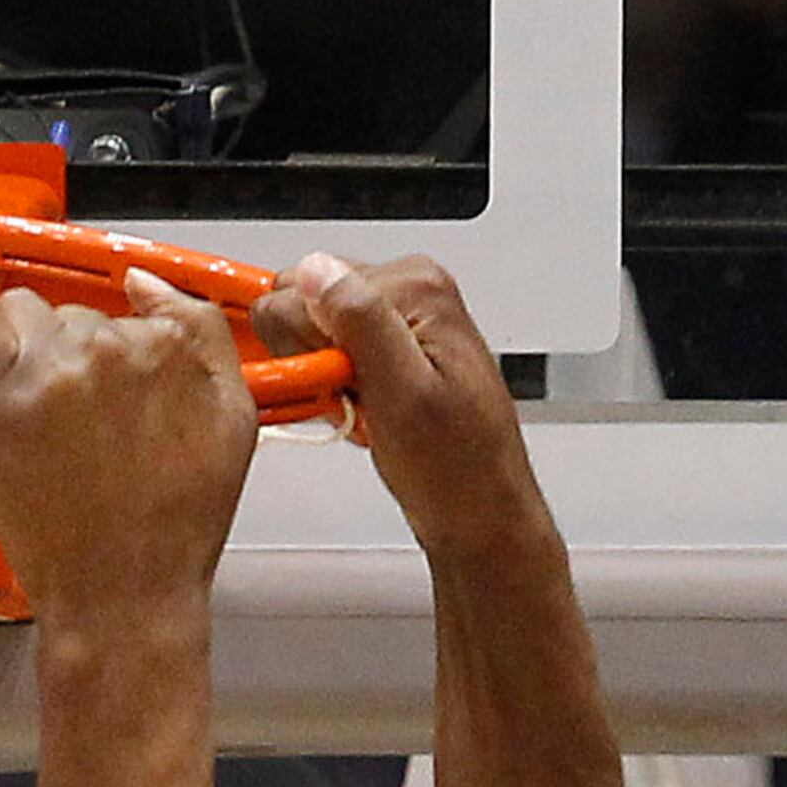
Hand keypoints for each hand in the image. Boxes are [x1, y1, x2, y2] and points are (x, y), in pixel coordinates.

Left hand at [0, 276, 258, 625]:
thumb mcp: (232, 422)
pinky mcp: (4, 400)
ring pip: (26, 315)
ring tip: (45, 419)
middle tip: (80, 425)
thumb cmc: (172, 528)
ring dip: (29, 354)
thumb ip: (202, 335)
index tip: (110, 392)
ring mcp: (55, 371)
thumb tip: (146, 283)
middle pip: (77, 314)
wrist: (124, 599)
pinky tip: (3, 397)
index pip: (132, 306)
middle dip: (74, 357)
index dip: (115, 353)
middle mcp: (115, 349)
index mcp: (173, 348)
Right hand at [259, 251, 549, 564]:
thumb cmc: (458, 469)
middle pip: (307, 301)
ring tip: (362, 410)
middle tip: (351, 400)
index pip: (306, 284)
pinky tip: (362, 412)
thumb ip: (361, 323)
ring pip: (313, 330)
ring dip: (322, 378)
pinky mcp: (392, 347)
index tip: (333, 384)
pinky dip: (333, 389)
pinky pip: (331, 355)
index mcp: (415, 287)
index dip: (305, 346)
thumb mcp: (404, 396)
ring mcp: (400, 319)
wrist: (481, 514)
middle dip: (313, 358)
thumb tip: (318, 271)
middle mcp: (410, 291)